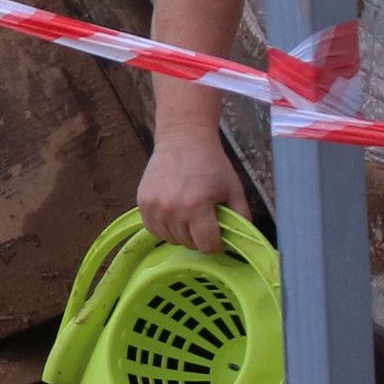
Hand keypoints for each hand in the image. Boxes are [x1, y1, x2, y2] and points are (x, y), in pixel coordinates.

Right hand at [134, 128, 246, 253]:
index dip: (217, 243)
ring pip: (170, 239)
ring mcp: (154, 207)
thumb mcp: (234, 189)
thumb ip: (241, 218)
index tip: (219, 234)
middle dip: (200, 237)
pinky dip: (165, 229)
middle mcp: (172, 209)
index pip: (206, 245)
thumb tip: (241, 242)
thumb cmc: (212, 163)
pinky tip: (174, 215)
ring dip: (182, 234)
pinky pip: (153, 229)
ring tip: (190, 216)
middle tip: (205, 220)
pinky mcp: (142, 203)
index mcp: (196, 207)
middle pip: (188, 244)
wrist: (183, 138)